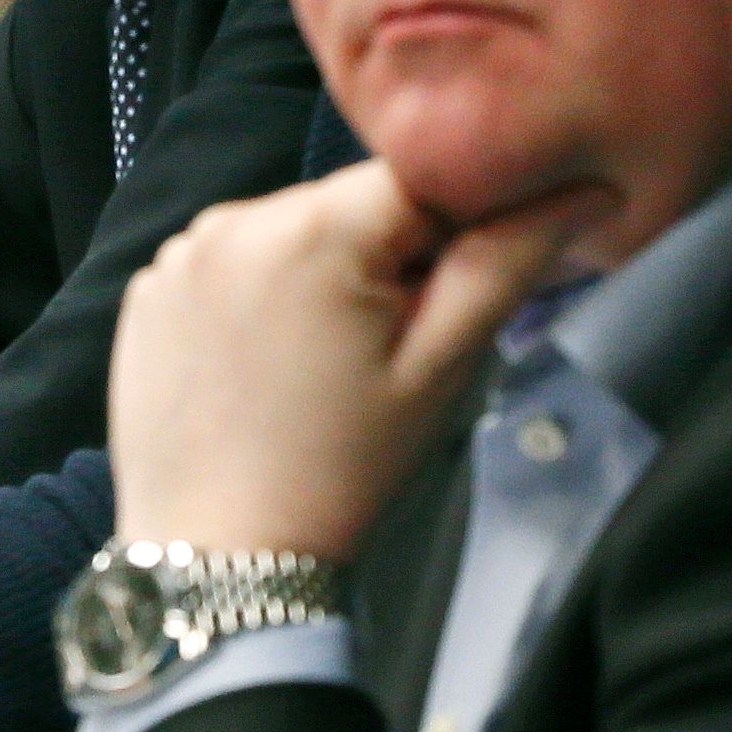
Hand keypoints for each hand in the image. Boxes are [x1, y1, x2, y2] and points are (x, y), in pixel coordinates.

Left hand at [104, 160, 619, 565]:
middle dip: (383, 257)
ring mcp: (180, 252)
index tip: (441, 304)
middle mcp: (232, 217)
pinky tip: (266, 367)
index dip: (451, 237)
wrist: (222, 552)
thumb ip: (509, 260)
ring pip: (290, 231)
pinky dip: (258, 295)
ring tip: (319, 366)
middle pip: (349, 204)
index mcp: (314, 226)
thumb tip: (584, 188)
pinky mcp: (147, 289)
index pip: (420, 179)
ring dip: (320, 273)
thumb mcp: (442, 365)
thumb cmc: (343, 468)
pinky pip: (229, 264)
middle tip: (383, 351)